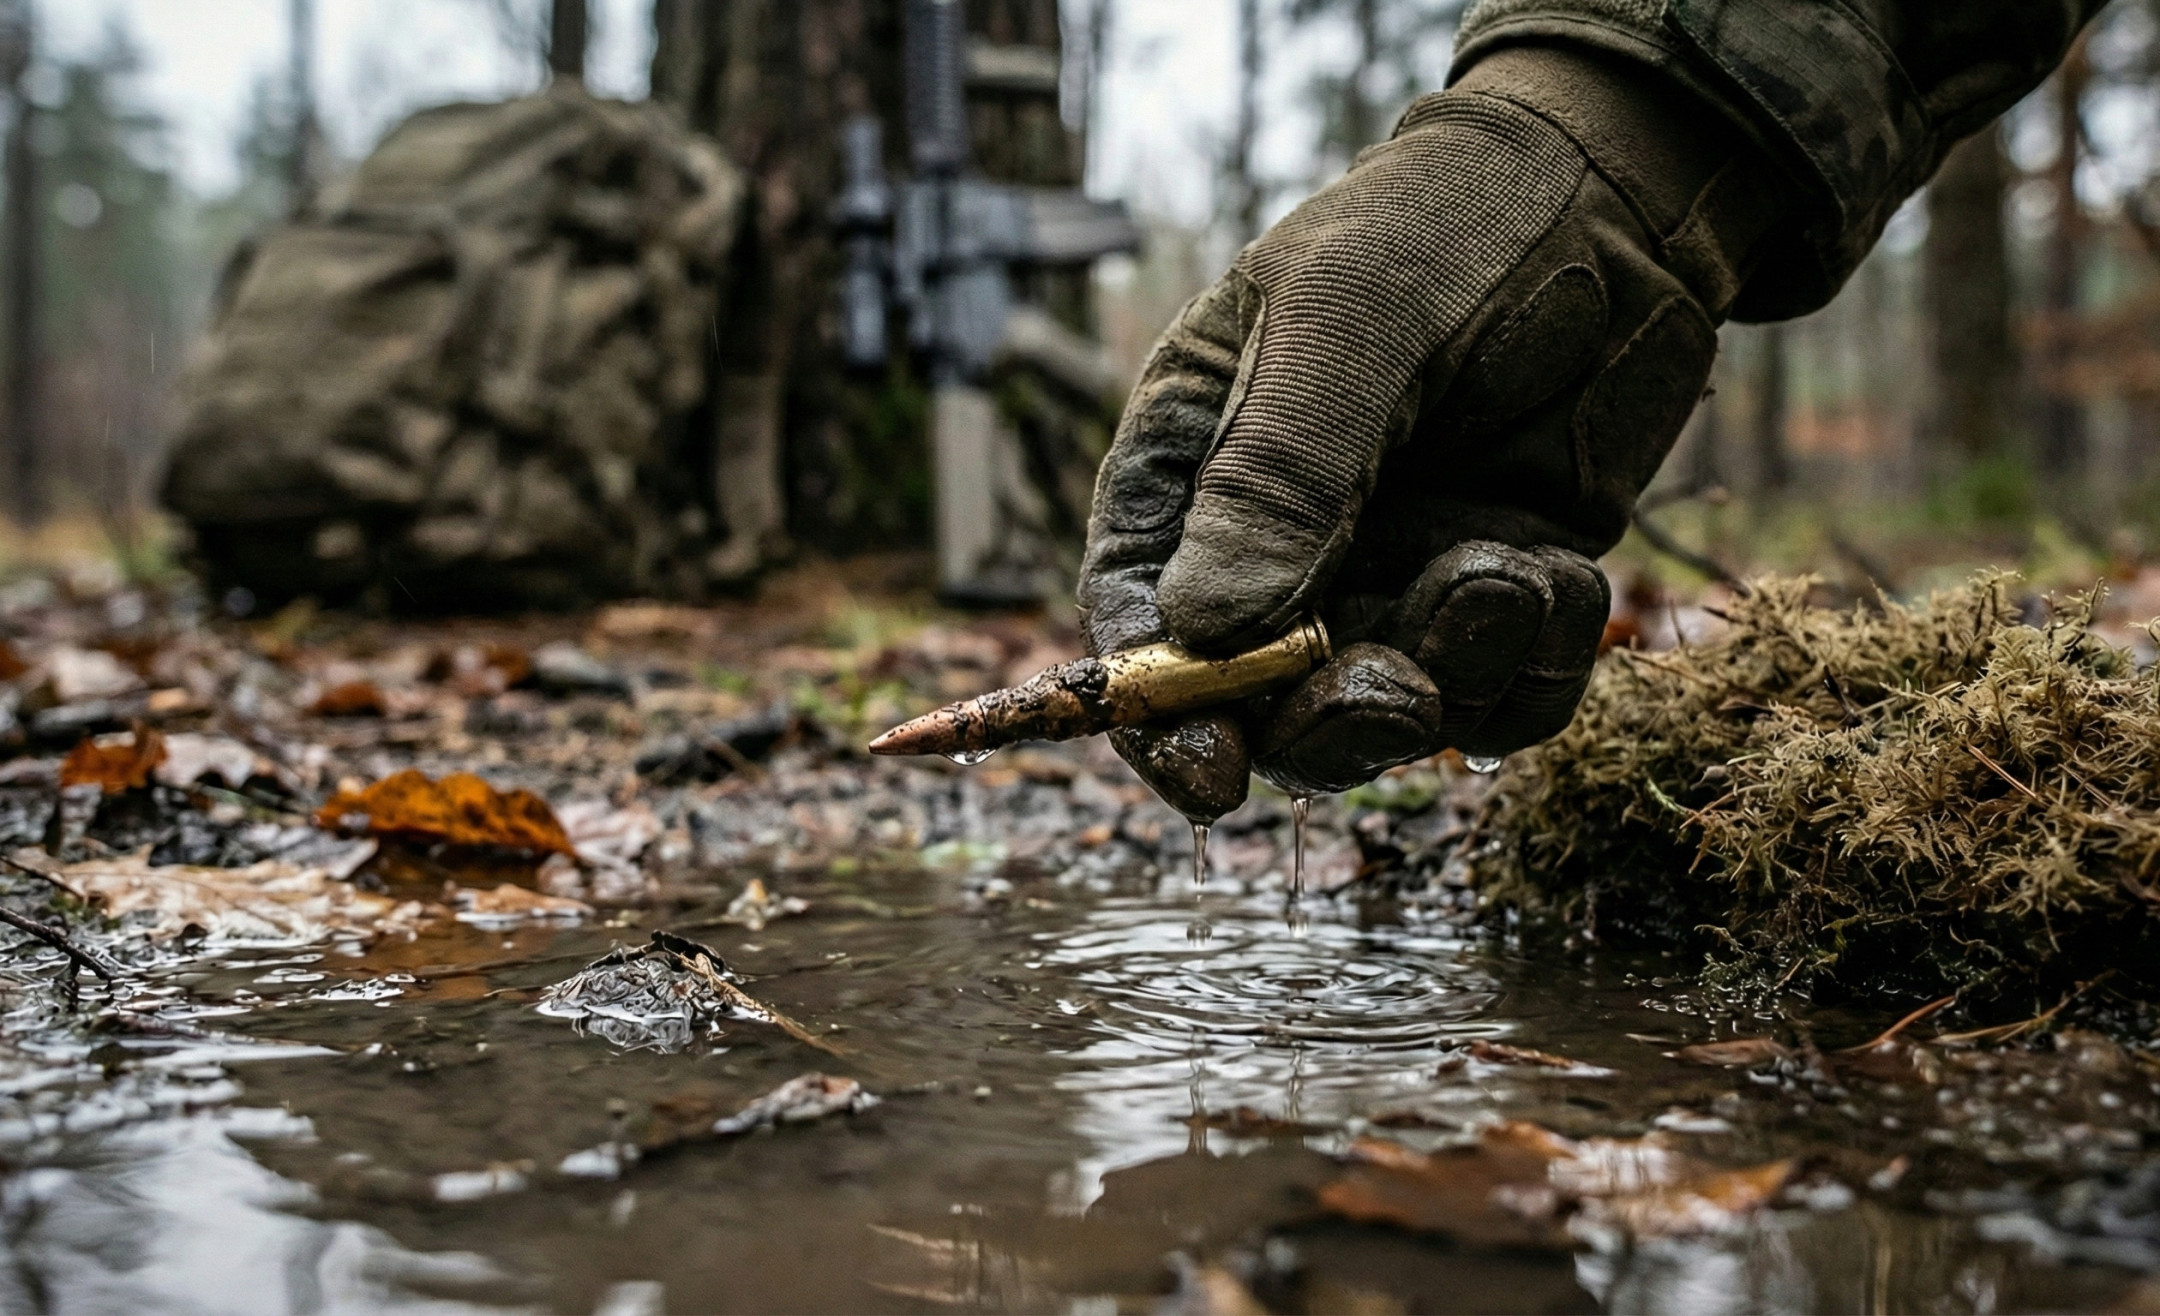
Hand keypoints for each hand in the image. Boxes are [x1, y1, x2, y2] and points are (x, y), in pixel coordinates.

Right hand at [1077, 45, 1782, 818]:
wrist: (1623, 197)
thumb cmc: (1453, 224)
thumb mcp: (1350, 322)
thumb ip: (1281, 473)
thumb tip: (1204, 629)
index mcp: (1197, 461)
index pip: (1138, 612)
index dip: (1160, 710)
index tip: (1208, 775)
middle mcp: (1280, 537)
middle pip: (1263, 696)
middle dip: (1330, 716)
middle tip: (1403, 692)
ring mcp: (1391, 571)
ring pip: (1392, 707)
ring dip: (1458, 671)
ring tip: (1510, 569)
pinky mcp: (1493, 590)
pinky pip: (1500, 698)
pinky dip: (1535, 666)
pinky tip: (1560, 572)